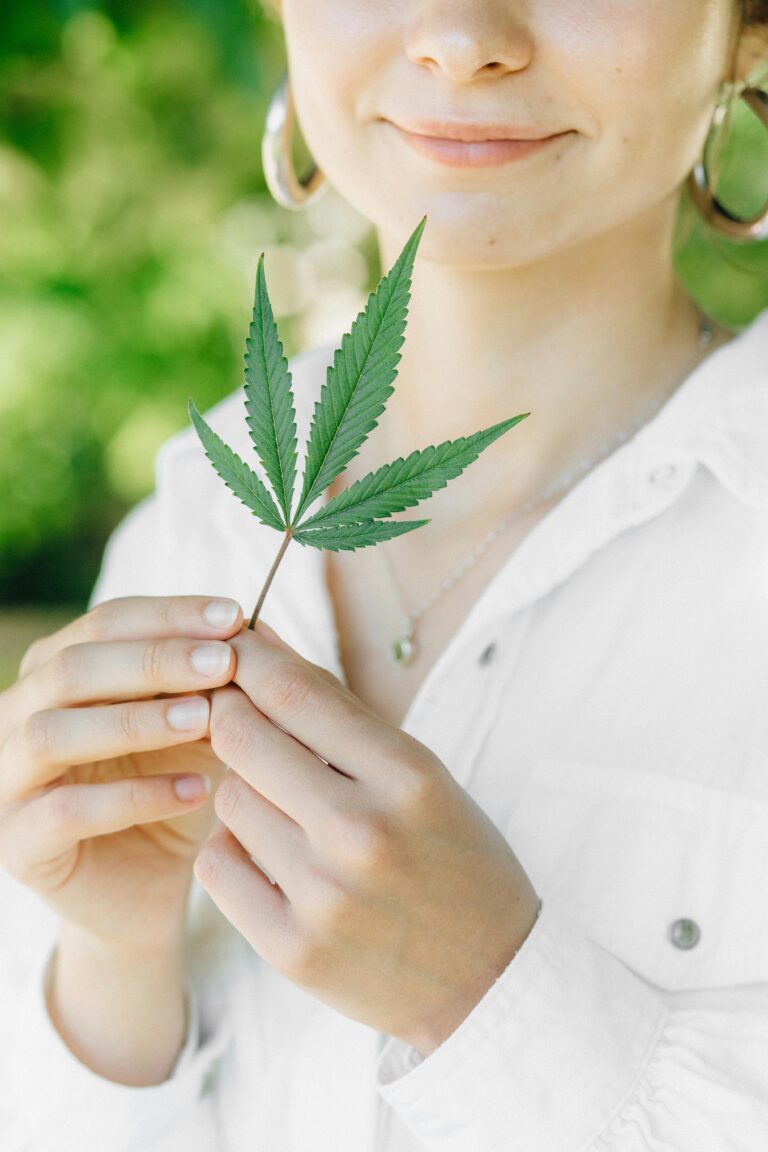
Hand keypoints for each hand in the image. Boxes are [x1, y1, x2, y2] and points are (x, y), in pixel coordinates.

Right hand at [0, 595, 243, 957]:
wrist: (148, 889)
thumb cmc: (171, 787)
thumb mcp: (199, 726)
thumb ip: (214, 681)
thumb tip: (258, 628)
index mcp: (54, 671)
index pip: (105, 622)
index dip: (169, 615)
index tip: (235, 615)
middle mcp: (17, 715)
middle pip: (72, 668)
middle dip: (154, 659)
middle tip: (224, 661)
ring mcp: (6, 780)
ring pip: (53, 733)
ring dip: (135, 721)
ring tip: (204, 719)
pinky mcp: (17, 843)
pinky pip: (67, 811)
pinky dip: (135, 797)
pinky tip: (197, 790)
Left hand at [194, 621, 540, 1056]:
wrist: (488, 980)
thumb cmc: (455, 858)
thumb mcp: (421, 774)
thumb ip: (339, 714)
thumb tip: (259, 645)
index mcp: (408, 777)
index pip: (295, 693)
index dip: (249, 658)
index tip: (229, 647)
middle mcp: (363, 832)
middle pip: (242, 738)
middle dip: (229, 715)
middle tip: (236, 715)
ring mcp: (323, 896)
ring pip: (228, 800)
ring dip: (242, 789)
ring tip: (283, 805)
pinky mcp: (291, 949)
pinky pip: (216, 864)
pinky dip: (233, 849)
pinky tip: (268, 854)